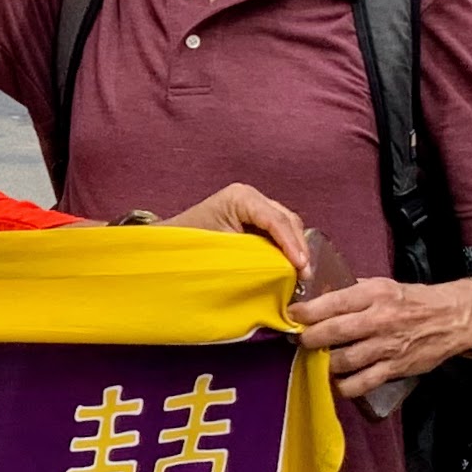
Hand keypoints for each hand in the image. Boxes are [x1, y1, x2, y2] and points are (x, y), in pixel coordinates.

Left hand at [164, 184, 308, 279]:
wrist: (166, 244)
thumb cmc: (188, 245)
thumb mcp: (222, 250)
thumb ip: (254, 256)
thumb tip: (283, 272)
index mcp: (241, 197)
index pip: (275, 220)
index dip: (291, 244)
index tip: (301, 266)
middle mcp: (250, 196)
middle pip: (286, 220)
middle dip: (298, 247)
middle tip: (305, 275)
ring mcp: (253, 206)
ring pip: (286, 225)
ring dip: (295, 248)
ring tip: (301, 273)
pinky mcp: (253, 219)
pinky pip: (278, 231)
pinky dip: (286, 248)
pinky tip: (291, 266)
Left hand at [297, 274, 471, 401]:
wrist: (455, 318)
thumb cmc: (414, 300)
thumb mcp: (383, 285)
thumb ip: (353, 292)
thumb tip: (319, 297)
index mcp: (375, 294)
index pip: (333, 302)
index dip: (307, 312)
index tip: (292, 315)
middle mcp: (380, 319)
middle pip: (334, 332)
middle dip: (309, 338)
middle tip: (299, 340)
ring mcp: (388, 346)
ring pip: (344, 360)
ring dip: (323, 363)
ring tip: (315, 360)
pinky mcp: (396, 367)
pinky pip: (362, 382)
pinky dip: (344, 385)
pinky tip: (335, 382)